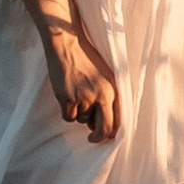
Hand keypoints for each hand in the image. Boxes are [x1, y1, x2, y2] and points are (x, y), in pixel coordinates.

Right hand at [30, 11, 120, 139]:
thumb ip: (107, 96)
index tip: (105, 137)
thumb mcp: (105, 75)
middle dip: (97, 138)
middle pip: (103, 128)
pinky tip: (66, 95)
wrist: (67, 44)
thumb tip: (102, 122)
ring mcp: (84, 97)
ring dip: (78, 113)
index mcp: (113, 90)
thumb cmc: (85, 58)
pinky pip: (68, 117)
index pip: (117, 121)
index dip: (111, 133)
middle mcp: (101, 95)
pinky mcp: (68, 98)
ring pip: (82, 120)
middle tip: (92, 140)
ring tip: (75, 92)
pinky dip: (66, 111)